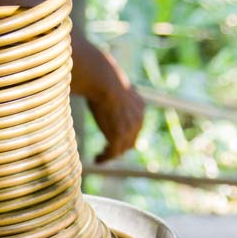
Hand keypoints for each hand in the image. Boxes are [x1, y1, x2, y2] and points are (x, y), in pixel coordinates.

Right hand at [71, 32, 144, 162]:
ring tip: (99, 157)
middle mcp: (138, 120)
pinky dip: (104, 158)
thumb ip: (112, 92)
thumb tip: (100, 83)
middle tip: (105, 153)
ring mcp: (129, 129)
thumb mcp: (112, 86)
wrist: (103, 78)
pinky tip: (96, 160)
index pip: (135, 129)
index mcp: (140, 107)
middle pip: (130, 142)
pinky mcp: (118, 135)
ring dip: (110, 155)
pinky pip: (112, 153)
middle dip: (118, 148)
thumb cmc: (101, 77)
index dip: (124, 137)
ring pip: (121, 149)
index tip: (112, 142)